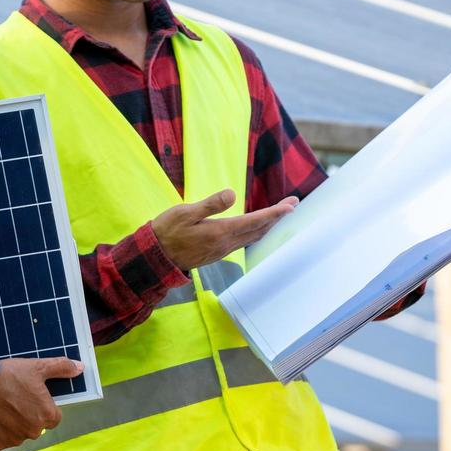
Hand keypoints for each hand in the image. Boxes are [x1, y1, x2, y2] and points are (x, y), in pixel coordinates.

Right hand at [0, 357, 80, 449]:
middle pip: (35, 425)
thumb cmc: (8, 376)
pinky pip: (1, 439)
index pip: (53, 417)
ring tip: (0, 405)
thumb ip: (61, 368)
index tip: (31, 397)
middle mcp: (33, 432)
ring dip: (12, 424)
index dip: (43, 406)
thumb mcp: (37, 367)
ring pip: (18, 433)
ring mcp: (14, 440)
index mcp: (47, 416)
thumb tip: (80, 367)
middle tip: (13, 399)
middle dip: (27, 415)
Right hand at [153, 188, 297, 272]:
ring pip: (252, 236)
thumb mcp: (185, 212)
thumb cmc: (167, 231)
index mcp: (220, 232)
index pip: (254, 220)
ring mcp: (222, 249)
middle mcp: (226, 243)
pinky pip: (244, 240)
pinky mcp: (217, 251)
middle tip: (293, 204)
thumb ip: (210, 204)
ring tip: (281, 213)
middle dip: (277, 217)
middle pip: (259, 229)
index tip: (291, 206)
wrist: (156, 257)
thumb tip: (232, 194)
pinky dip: (256, 231)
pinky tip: (258, 227)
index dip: (274, 213)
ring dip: (269, 224)